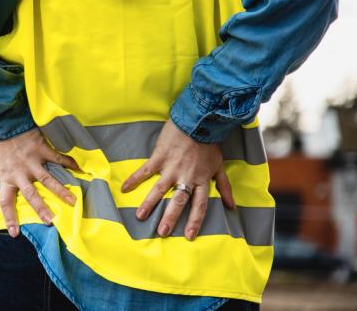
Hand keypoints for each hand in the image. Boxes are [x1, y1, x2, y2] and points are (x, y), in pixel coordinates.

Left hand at [0, 128, 80, 237]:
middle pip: (31, 195)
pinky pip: (57, 158)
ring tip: (73, 201)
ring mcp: (33, 161)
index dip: (10, 218)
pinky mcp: (42, 149)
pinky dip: (68, 163)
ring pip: (48, 179)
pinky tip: (79, 169)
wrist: (3, 122)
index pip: (6, 202)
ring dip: (60, 191)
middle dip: (41, 208)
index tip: (15, 234)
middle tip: (51, 221)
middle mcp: (21, 173)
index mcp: (7, 178)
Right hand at [120, 119, 234, 240]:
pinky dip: (134, 179)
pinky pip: (145, 171)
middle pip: (178, 201)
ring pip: (160, 189)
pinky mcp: (159, 157)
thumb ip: (224, 186)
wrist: (198, 121)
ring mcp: (171, 167)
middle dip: (170, 218)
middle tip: (162, 232)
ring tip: (140, 216)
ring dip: (150, 203)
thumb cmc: (209, 143)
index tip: (189, 236)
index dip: (195, 221)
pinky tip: (125, 188)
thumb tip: (231, 205)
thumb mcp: (219, 165)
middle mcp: (186, 177)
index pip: (199, 205)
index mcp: (201, 180)